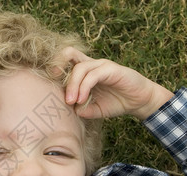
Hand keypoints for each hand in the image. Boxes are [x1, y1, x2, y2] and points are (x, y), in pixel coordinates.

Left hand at [58, 47, 173, 119]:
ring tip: (71, 102)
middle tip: (54, 88)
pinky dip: (84, 87)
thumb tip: (69, 110)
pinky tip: (82, 100)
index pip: (66, 60)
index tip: (48, 84)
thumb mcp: (93, 109)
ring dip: (72, 86)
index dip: (55, 67)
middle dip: (58, 68)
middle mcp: (91, 64)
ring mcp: (101, 65)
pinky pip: (93, 75)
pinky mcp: (111, 69)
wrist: (138, 102)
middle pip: (69, 54)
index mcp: (84, 71)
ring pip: (80, 68)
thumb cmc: (115, 103)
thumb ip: (81, 109)